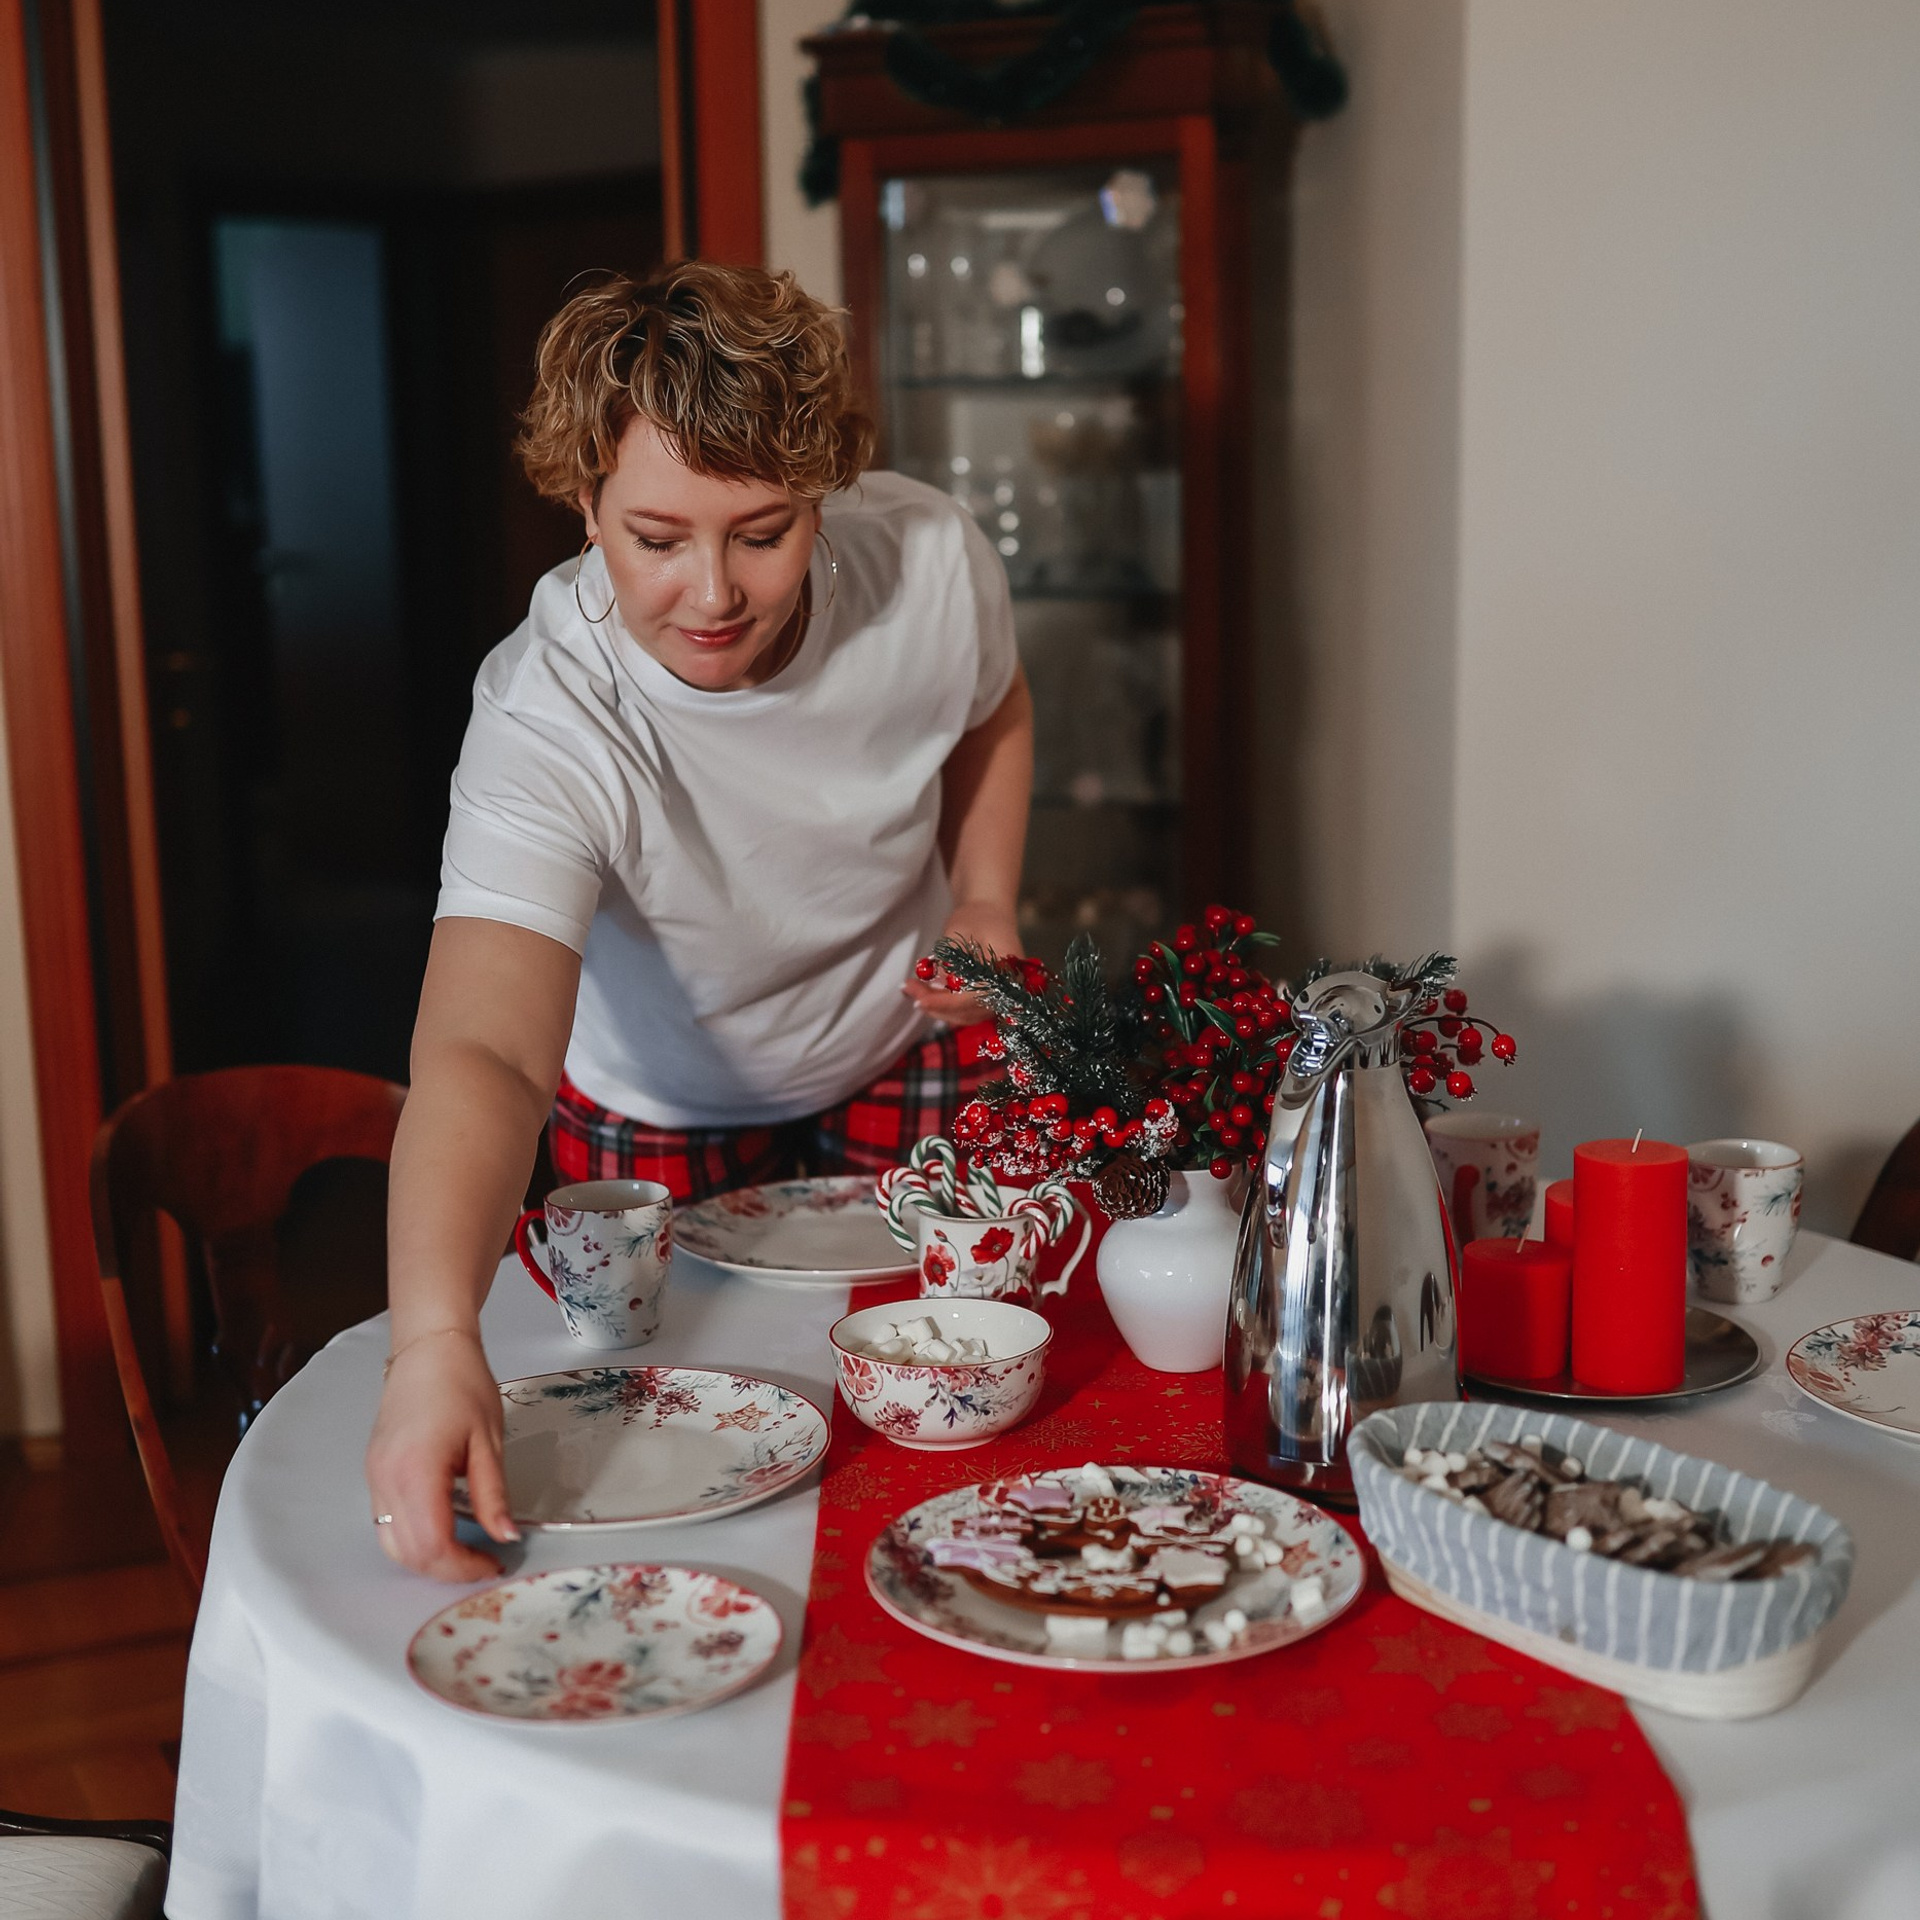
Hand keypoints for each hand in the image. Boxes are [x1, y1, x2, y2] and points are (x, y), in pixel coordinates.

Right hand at [365, 1329, 517, 1581]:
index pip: (434, 1546)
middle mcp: (387, 1480)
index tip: (494, 1562)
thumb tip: (505, 1536)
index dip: (464, 1566)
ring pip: (392, 1544)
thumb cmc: (462, 1383)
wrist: (429, 1348)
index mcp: (417, 1472)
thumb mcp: (489, 1440)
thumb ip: (492, 1494)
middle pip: (409, 1554)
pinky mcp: (373, 1472)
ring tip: (465, 1550)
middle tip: (484, 1561)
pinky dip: (412, 1538)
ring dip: (427, 1559)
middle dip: (447, 1569)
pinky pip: (386, 1522)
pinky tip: (442, 1528)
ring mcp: (374, 1478)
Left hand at [902, 899, 1021, 1028]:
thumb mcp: (959, 933)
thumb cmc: (976, 918)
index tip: (920, 1000)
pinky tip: (920, 992)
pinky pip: (963, 1010)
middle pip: (970, 1012)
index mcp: (1008, 971)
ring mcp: (998, 998)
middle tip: (908, 989)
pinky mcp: (986, 1000)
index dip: (947, 1003)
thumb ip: (949, 961)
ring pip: (964, 1015)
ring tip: (909, 988)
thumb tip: (934, 987)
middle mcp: (1008, 990)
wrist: (990, 912)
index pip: (977, 998)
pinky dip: (941, 1004)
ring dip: (935, 1006)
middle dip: (935, 1005)